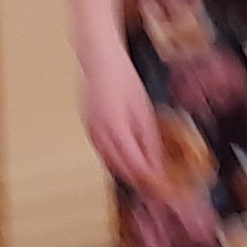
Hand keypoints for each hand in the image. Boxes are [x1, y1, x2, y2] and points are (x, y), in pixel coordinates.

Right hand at [79, 50, 165, 193]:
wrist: (100, 62)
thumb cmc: (123, 79)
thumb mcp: (143, 110)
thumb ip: (149, 138)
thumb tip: (156, 161)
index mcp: (117, 129)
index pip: (134, 164)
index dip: (148, 177)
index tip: (159, 184)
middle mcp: (100, 134)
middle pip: (120, 167)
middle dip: (137, 179)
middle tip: (152, 185)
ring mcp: (90, 131)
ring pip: (108, 161)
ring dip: (125, 170)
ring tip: (140, 175)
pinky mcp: (87, 127)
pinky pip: (100, 151)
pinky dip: (112, 159)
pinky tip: (122, 159)